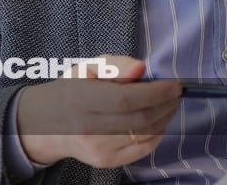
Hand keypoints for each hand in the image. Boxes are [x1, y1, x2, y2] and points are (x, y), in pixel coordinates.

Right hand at [16, 54, 181, 168]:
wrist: (49, 124)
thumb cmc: (73, 90)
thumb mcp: (89, 67)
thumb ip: (116, 64)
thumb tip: (141, 68)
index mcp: (81, 99)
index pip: (126, 99)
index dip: (155, 92)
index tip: (174, 84)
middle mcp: (88, 129)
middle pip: (140, 120)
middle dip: (166, 105)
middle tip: (176, 93)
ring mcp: (98, 149)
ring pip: (145, 136)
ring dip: (165, 118)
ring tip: (169, 104)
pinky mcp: (106, 162)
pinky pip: (142, 149)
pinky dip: (157, 134)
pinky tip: (158, 120)